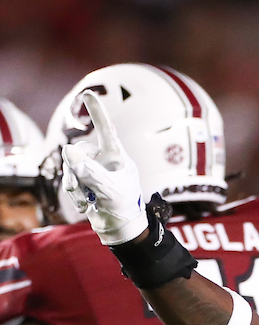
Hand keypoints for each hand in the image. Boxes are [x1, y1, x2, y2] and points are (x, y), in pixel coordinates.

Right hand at [61, 91, 146, 245]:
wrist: (120, 231)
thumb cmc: (124, 208)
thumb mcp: (109, 189)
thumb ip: (90, 170)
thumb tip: (68, 151)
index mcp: (117, 157)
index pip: (106, 130)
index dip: (97, 112)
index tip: (88, 93)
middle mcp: (104, 160)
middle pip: (79, 152)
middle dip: (77, 171)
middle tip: (87, 189)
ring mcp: (93, 171)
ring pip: (71, 167)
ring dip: (75, 186)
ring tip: (88, 201)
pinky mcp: (85, 183)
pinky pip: (70, 180)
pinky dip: (75, 194)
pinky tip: (86, 206)